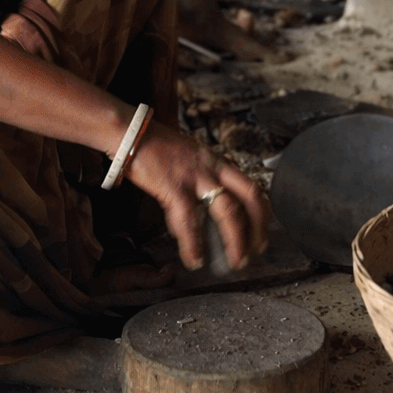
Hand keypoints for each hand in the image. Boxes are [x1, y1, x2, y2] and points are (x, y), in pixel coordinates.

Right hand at [126, 120, 268, 270]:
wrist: (130, 132)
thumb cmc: (154, 145)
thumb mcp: (189, 155)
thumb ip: (201, 175)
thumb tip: (203, 203)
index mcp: (217, 161)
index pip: (251, 186)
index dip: (262, 213)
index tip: (262, 232)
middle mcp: (212, 167)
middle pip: (250, 198)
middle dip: (257, 229)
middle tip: (256, 252)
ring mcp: (195, 176)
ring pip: (228, 211)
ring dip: (236, 240)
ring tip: (235, 261)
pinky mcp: (174, 186)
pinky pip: (189, 221)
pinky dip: (194, 244)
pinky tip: (195, 259)